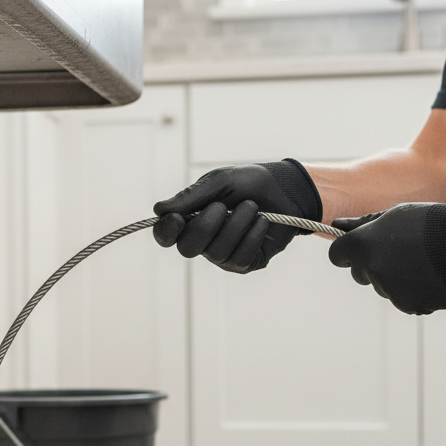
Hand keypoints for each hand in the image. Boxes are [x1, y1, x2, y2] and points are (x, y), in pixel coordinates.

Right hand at [152, 160, 321, 272]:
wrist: (287, 190)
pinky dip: (253, 235)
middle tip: (223, 206)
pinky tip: (262, 222)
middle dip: (206, 225)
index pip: (166, 235)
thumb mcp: (220, 181)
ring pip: (217, 252)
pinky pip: (240, 257)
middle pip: (188, 248)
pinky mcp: (245, 263)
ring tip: (252, 208)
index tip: (176, 219)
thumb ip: (190, 197)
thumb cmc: (250, 183)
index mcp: (190, 219)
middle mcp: (203, 241)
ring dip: (237, 225)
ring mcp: (223, 255)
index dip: (166, 231)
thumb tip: (158, 210)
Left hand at [328, 201, 445, 314]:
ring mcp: (390, 291)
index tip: (359, 249)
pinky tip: (430, 277)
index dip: (347, 252)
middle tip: (400, 252)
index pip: (337, 255)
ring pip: (383, 288)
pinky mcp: (409, 306)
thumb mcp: (393, 214)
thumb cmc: (430, 223)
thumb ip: (362, 224)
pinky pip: (404, 301)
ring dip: (395, 279)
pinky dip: (413, 293)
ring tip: (421, 262)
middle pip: (360, 274)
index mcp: (363, 246)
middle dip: (372, 265)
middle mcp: (372, 270)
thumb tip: (336, 225)